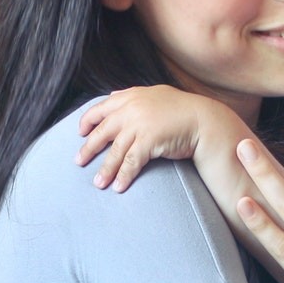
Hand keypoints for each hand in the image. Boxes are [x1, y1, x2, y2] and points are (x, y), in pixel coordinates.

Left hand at [76, 86, 220, 191]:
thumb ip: (132, 96)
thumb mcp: (155, 94)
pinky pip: (131, 162)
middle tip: (79, 161)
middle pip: (102, 131)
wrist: (204, 120)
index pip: (101, 108)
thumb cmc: (181, 109)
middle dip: (89, 148)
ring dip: (105, 169)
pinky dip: (123, 176)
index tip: (81, 133)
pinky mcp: (149, 141)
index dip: (88, 121)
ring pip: (115, 150)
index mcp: (131, 96)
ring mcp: (140, 125)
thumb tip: (112, 96)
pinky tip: (118, 187)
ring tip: (98, 183)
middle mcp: (132, 109)